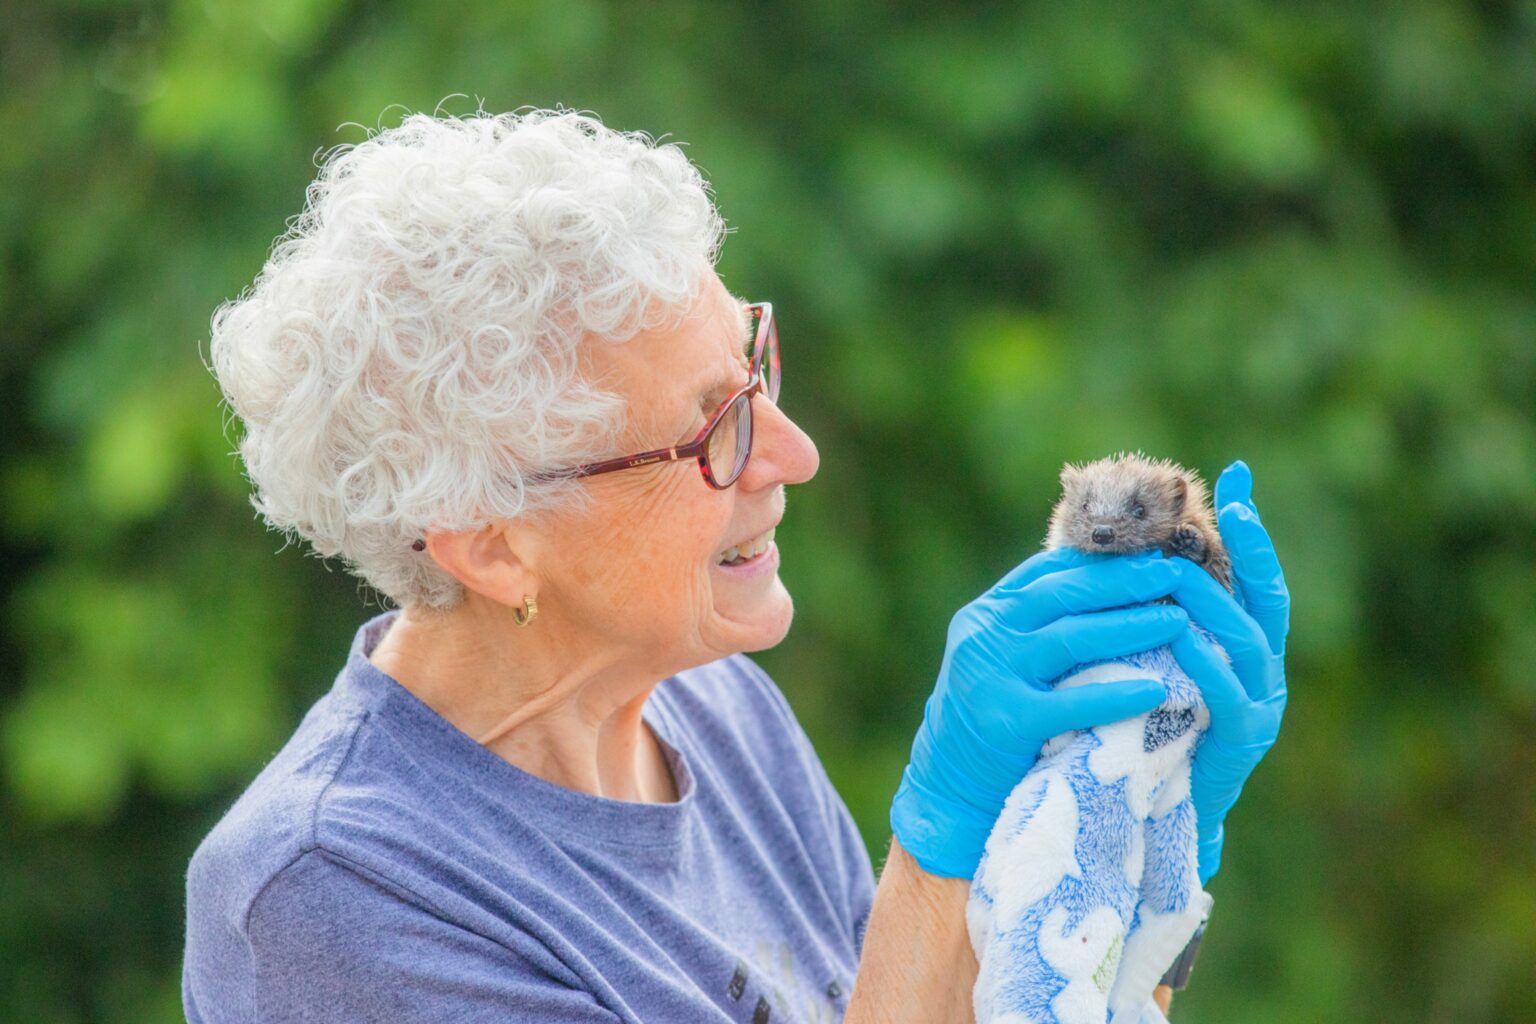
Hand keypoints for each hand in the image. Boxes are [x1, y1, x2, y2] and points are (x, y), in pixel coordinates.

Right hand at [891, 549, 1187, 878]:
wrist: (948, 785)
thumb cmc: (992, 715)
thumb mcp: (1004, 658)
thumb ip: (1039, 625)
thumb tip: (1114, 585)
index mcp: (987, 613)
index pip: (1048, 571)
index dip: (1102, 560)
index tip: (1151, 552)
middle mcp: (983, 634)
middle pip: (1063, 594)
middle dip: (1124, 581)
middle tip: (1176, 573)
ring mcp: (990, 676)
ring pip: (1071, 638)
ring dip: (1131, 625)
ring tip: (1179, 620)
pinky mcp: (1005, 721)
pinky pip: (1070, 704)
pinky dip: (1115, 696)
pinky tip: (1157, 690)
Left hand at [1163, 460, 1289, 884]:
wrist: (1146, 810)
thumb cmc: (1142, 726)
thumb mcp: (1146, 657)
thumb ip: (1149, 611)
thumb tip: (1121, 546)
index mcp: (1239, 647)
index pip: (1250, 576)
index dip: (1249, 529)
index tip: (1238, 474)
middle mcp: (1260, 671)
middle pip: (1267, 601)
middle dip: (1254, 550)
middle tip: (1232, 506)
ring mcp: (1258, 708)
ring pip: (1247, 643)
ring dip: (1215, 603)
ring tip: (1185, 569)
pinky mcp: (1240, 746)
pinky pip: (1227, 697)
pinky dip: (1205, 664)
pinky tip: (1182, 637)